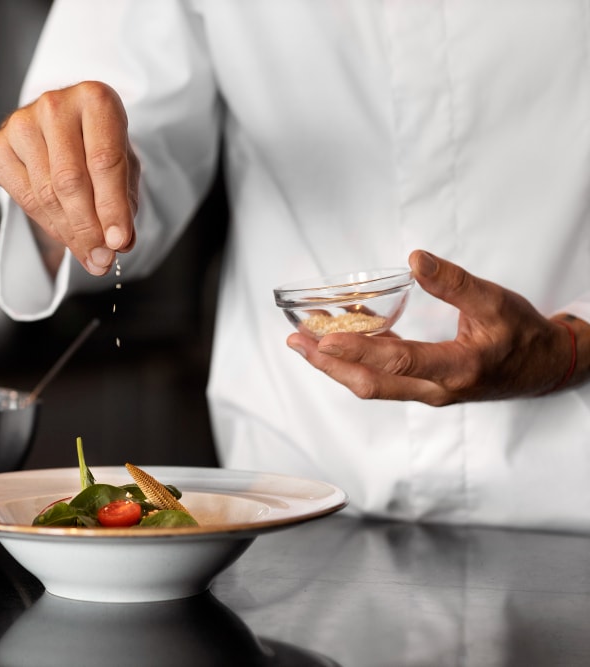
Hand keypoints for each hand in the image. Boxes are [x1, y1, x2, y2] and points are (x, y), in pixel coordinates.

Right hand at [0, 80, 138, 276]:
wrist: (64, 126)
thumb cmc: (97, 144)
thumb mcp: (123, 167)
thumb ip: (124, 202)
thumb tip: (118, 244)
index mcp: (94, 98)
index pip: (104, 161)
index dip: (112, 207)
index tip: (118, 243)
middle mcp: (54, 104)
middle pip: (70, 181)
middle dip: (88, 228)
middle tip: (101, 258)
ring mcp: (20, 123)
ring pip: (45, 193)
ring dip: (69, 232)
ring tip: (88, 252)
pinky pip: (23, 197)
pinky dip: (46, 223)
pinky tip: (63, 231)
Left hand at [286, 250, 579, 404]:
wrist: (544, 367)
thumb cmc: (522, 335)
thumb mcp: (495, 301)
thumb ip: (454, 282)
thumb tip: (416, 258)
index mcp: (457, 368)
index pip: (399, 362)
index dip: (359, 350)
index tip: (325, 338)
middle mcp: (436, 388)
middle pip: (371, 383)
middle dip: (329, 364)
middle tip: (296, 342)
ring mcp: (427, 392)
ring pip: (371, 385)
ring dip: (335, 365)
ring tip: (303, 341)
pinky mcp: (422, 388)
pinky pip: (381, 377)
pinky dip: (355, 360)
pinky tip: (337, 336)